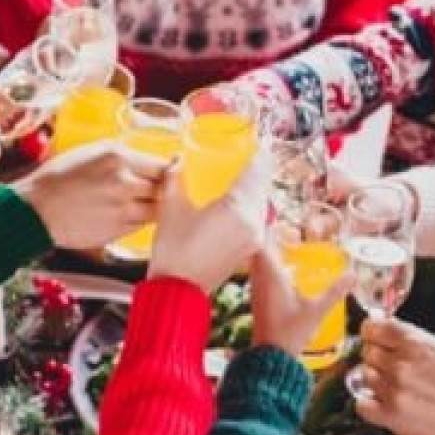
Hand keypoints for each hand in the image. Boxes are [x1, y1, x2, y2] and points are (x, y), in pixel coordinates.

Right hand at [14, 140, 168, 251]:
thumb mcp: (89, 152)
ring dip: (155, 206)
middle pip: (164, 188)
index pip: (162, 165)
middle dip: (164, 188)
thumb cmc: (56, 179)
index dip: (171, 169)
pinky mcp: (118, 230)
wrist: (36, 211)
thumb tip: (144, 160)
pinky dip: (141, 220)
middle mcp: (124, 182)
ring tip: (143, 202)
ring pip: (158, 209)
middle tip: (160, 188)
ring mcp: (123, 209)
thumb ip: (120, 156)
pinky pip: (142, 224)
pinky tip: (129, 214)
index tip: (174, 170)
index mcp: (117, 157)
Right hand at [147, 151, 265, 294]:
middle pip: (263, 186)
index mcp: (238, 207)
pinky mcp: (250, 250)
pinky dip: (250, 208)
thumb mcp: (171, 207)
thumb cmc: (173, 252)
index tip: (256, 143)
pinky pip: (257, 220)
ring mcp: (255, 237)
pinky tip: (234, 205)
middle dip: (256, 171)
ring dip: (253, 190)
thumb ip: (176, 178)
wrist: (177, 291)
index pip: (258, 169)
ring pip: (262, 204)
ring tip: (239, 180)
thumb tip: (178, 161)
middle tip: (245, 158)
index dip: (259, 154)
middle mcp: (254, 221)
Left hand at [247, 237, 346, 358]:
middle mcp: (259, 279)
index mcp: (271, 275)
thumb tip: (353, 275)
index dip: (270, 230)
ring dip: (269, 251)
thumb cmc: (291, 332)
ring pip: (256, 261)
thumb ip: (335, 291)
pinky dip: (268, 266)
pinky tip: (286, 271)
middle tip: (291, 234)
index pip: (261, 242)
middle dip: (271, 237)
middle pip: (257, 248)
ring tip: (289, 247)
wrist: (271, 356)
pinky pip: (258, 273)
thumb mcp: (317, 310)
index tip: (287, 227)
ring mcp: (256, 288)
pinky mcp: (258, 298)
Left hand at [352, 317, 434, 434]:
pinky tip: (385, 403)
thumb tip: (391, 335)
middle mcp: (400, 364)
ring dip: (376, 380)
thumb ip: (415, 342)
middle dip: (378, 357)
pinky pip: (361, 404)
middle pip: (368, 352)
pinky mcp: (391, 416)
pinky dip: (369, 403)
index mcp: (416, 343)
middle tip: (394, 367)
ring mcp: (393, 390)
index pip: (372, 327)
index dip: (373, 333)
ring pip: (364, 375)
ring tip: (397, 388)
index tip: (376, 338)